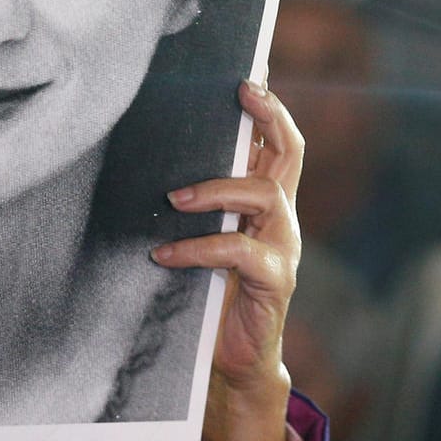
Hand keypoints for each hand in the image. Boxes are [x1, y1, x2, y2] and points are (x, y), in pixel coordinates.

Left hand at [151, 80, 302, 440]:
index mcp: (267, 203)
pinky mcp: (273, 283)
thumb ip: (196, 205)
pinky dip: (199, 249)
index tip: (247, 74)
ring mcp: (283, 249)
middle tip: (239, 92)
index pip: (279, 143)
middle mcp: (282, 219)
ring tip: (175, 199)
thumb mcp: (203, 240)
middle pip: (288, 152)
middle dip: (268, 115)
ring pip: (263, 195)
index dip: (269, 106)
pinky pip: (238, 252)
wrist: (231, 365)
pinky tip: (164, 256)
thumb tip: (151, 160)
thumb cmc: (210, 296)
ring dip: (217, 189)